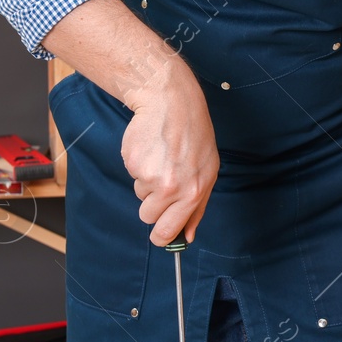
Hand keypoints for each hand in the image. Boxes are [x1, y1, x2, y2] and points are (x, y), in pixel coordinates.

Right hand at [123, 55, 219, 244]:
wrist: (172, 104)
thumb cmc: (194, 137)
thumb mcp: (208, 171)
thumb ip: (197, 207)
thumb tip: (187, 237)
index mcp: (194, 192)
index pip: (169, 230)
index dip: (161, 236)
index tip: (159, 236)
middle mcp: (172, 187)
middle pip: (148, 217)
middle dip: (151, 209)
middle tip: (161, 186)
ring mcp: (150, 175)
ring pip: (139, 195)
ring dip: (147, 182)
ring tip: (162, 159)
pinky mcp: (133, 164)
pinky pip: (132, 176)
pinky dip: (140, 165)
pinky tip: (152, 149)